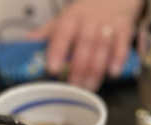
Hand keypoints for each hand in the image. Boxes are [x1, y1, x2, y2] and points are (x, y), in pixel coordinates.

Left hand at [28, 0, 142, 90]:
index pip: (62, 33)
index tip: (52, 69)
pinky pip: (122, 45)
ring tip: (89, 87)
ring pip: (101, 48)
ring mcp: (108, 25)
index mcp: (71, 18)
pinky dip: (117, 60)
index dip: (57, 51)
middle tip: (73, 86)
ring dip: (95, 70)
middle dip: (78, 68)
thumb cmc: (87, 12)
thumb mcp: (65, 17)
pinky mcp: (124, 30)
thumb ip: (47, 32)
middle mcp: (89, 21)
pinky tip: (112, 73)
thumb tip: (27, 43)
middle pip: (84, 45)